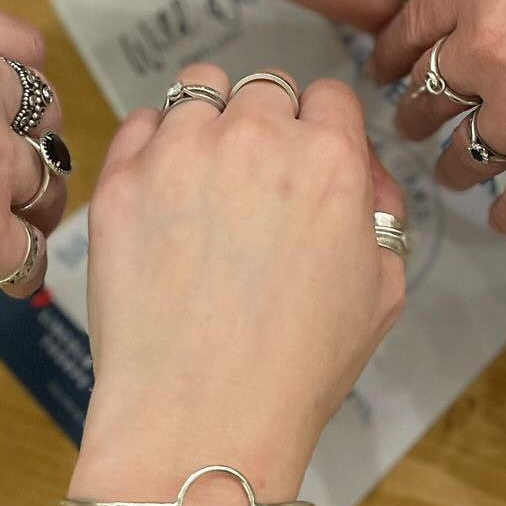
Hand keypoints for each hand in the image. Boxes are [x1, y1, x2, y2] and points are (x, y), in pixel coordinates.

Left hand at [81, 63, 406, 482]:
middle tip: (254, 182)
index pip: (328, 96)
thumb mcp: (383, 291)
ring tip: (203, 176)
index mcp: (329, 159)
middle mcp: (256, 137)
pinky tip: (162, 190)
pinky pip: (141, 123)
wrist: (203, 415)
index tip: (304, 160)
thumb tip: (362, 171)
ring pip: (200, 89)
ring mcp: (181, 152)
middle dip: (265, 124)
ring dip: (209, 120)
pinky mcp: (122, 179)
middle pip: (264, 89)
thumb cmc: (299, 366)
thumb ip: (382, 212)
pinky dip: (153, 142)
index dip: (320, 129)